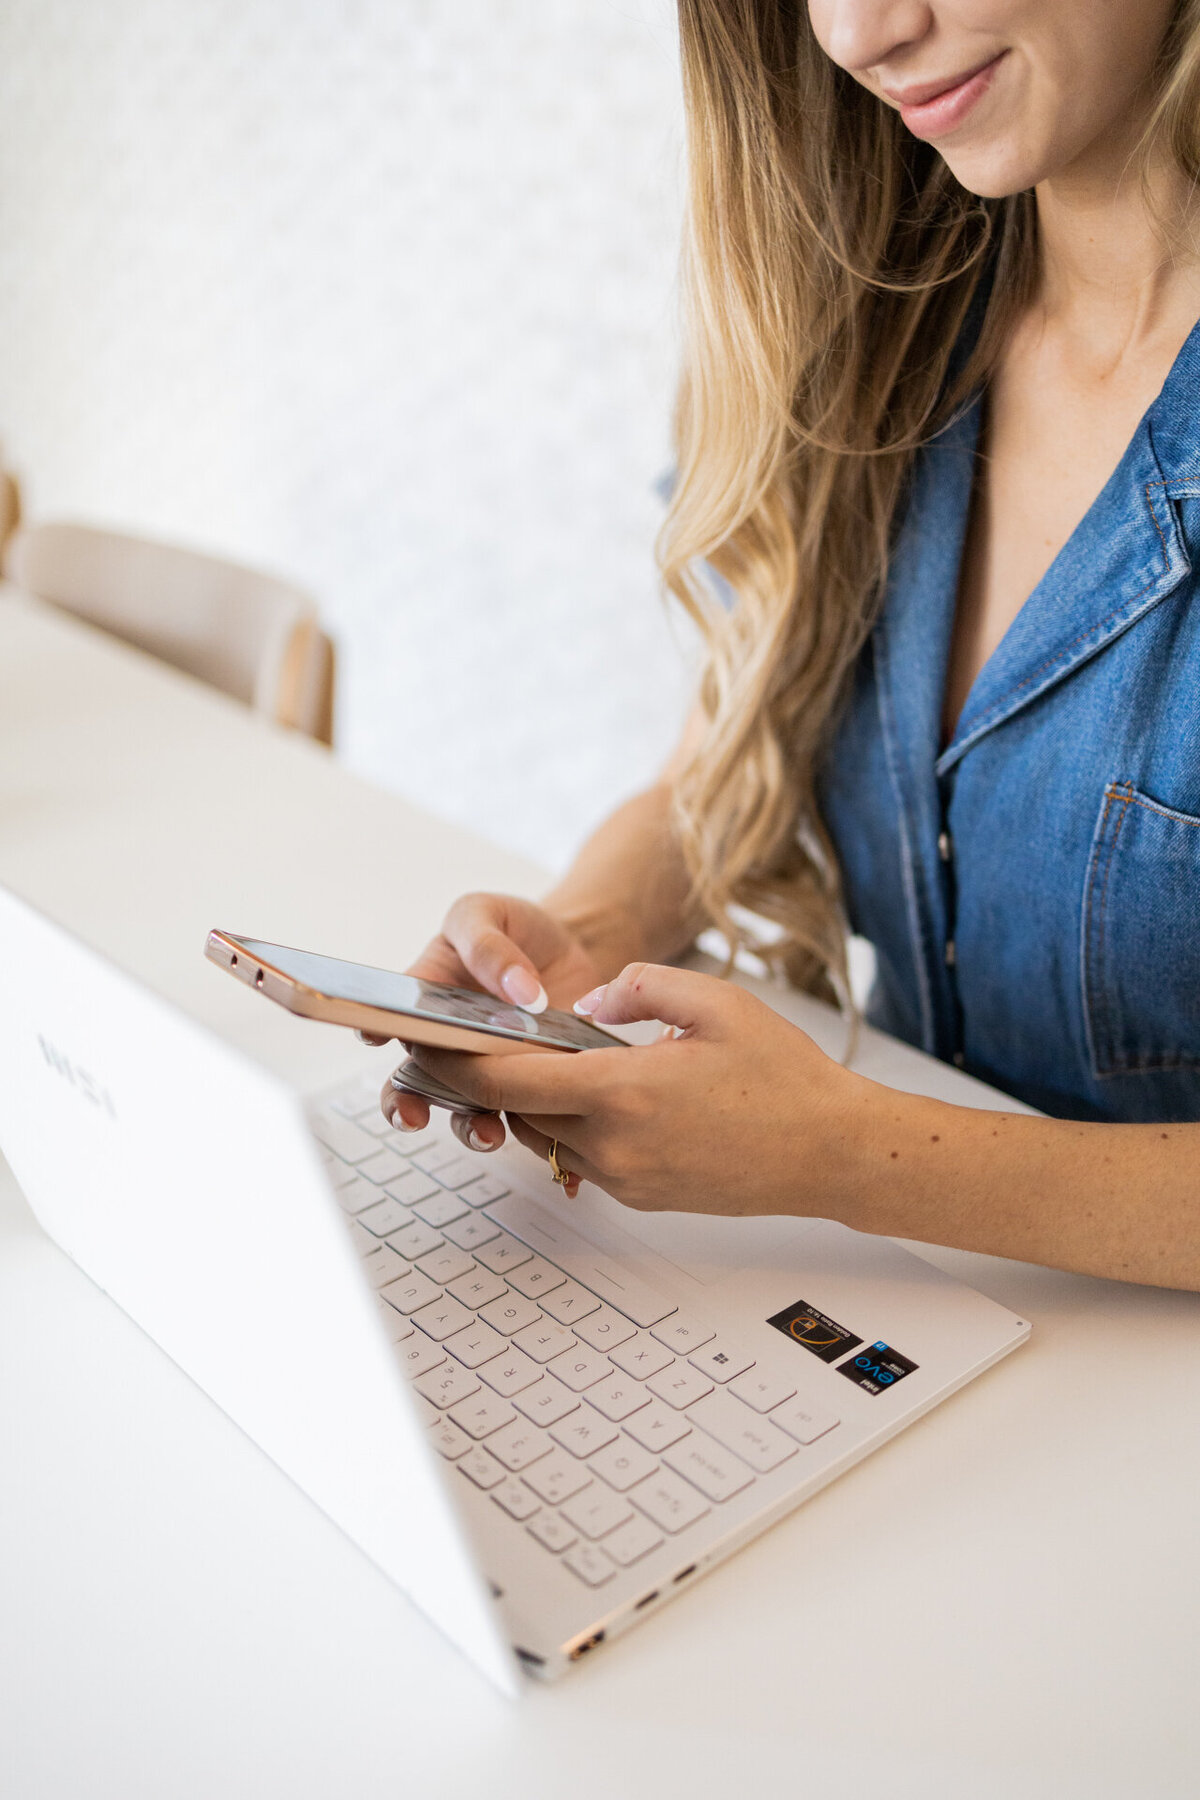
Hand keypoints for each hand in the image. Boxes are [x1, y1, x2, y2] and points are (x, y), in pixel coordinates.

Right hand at [369, 893, 607, 1151]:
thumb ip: (488, 946)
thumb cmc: (513, 928)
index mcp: (423, 998)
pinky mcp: (529, 1082)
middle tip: (412, 1115)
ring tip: (486, 1134)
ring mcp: (488, 1067)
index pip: (388, 1020)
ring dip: (469, 1127)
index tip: (376, 1038)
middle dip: (405, 1103)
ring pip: (466, 1107)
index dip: (375, 1032)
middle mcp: (447, 1041)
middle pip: (413, 1081)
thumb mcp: (487, 914)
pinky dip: (533, 1130)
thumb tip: (518, 991)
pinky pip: (523, 1111)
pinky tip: (545, 1135)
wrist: (571, 947)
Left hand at [407, 962, 863, 1216]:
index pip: (509, 1078)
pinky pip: (581, 1155)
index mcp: (623, 1092)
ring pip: (546, 1134)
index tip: (427, 1038)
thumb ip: (641, 986)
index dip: (458, 1058)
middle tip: (468, 1040)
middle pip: (517, 1110)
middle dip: (488, 1077)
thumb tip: (592, 997)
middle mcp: (614, 1144)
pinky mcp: (641, 1196)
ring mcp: (626, 1178)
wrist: (832, 1151)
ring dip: (533, 1100)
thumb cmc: (784, 1077)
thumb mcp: (714, 1001)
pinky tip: (598, 1089)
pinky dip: (572, 1122)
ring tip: (538, 1057)